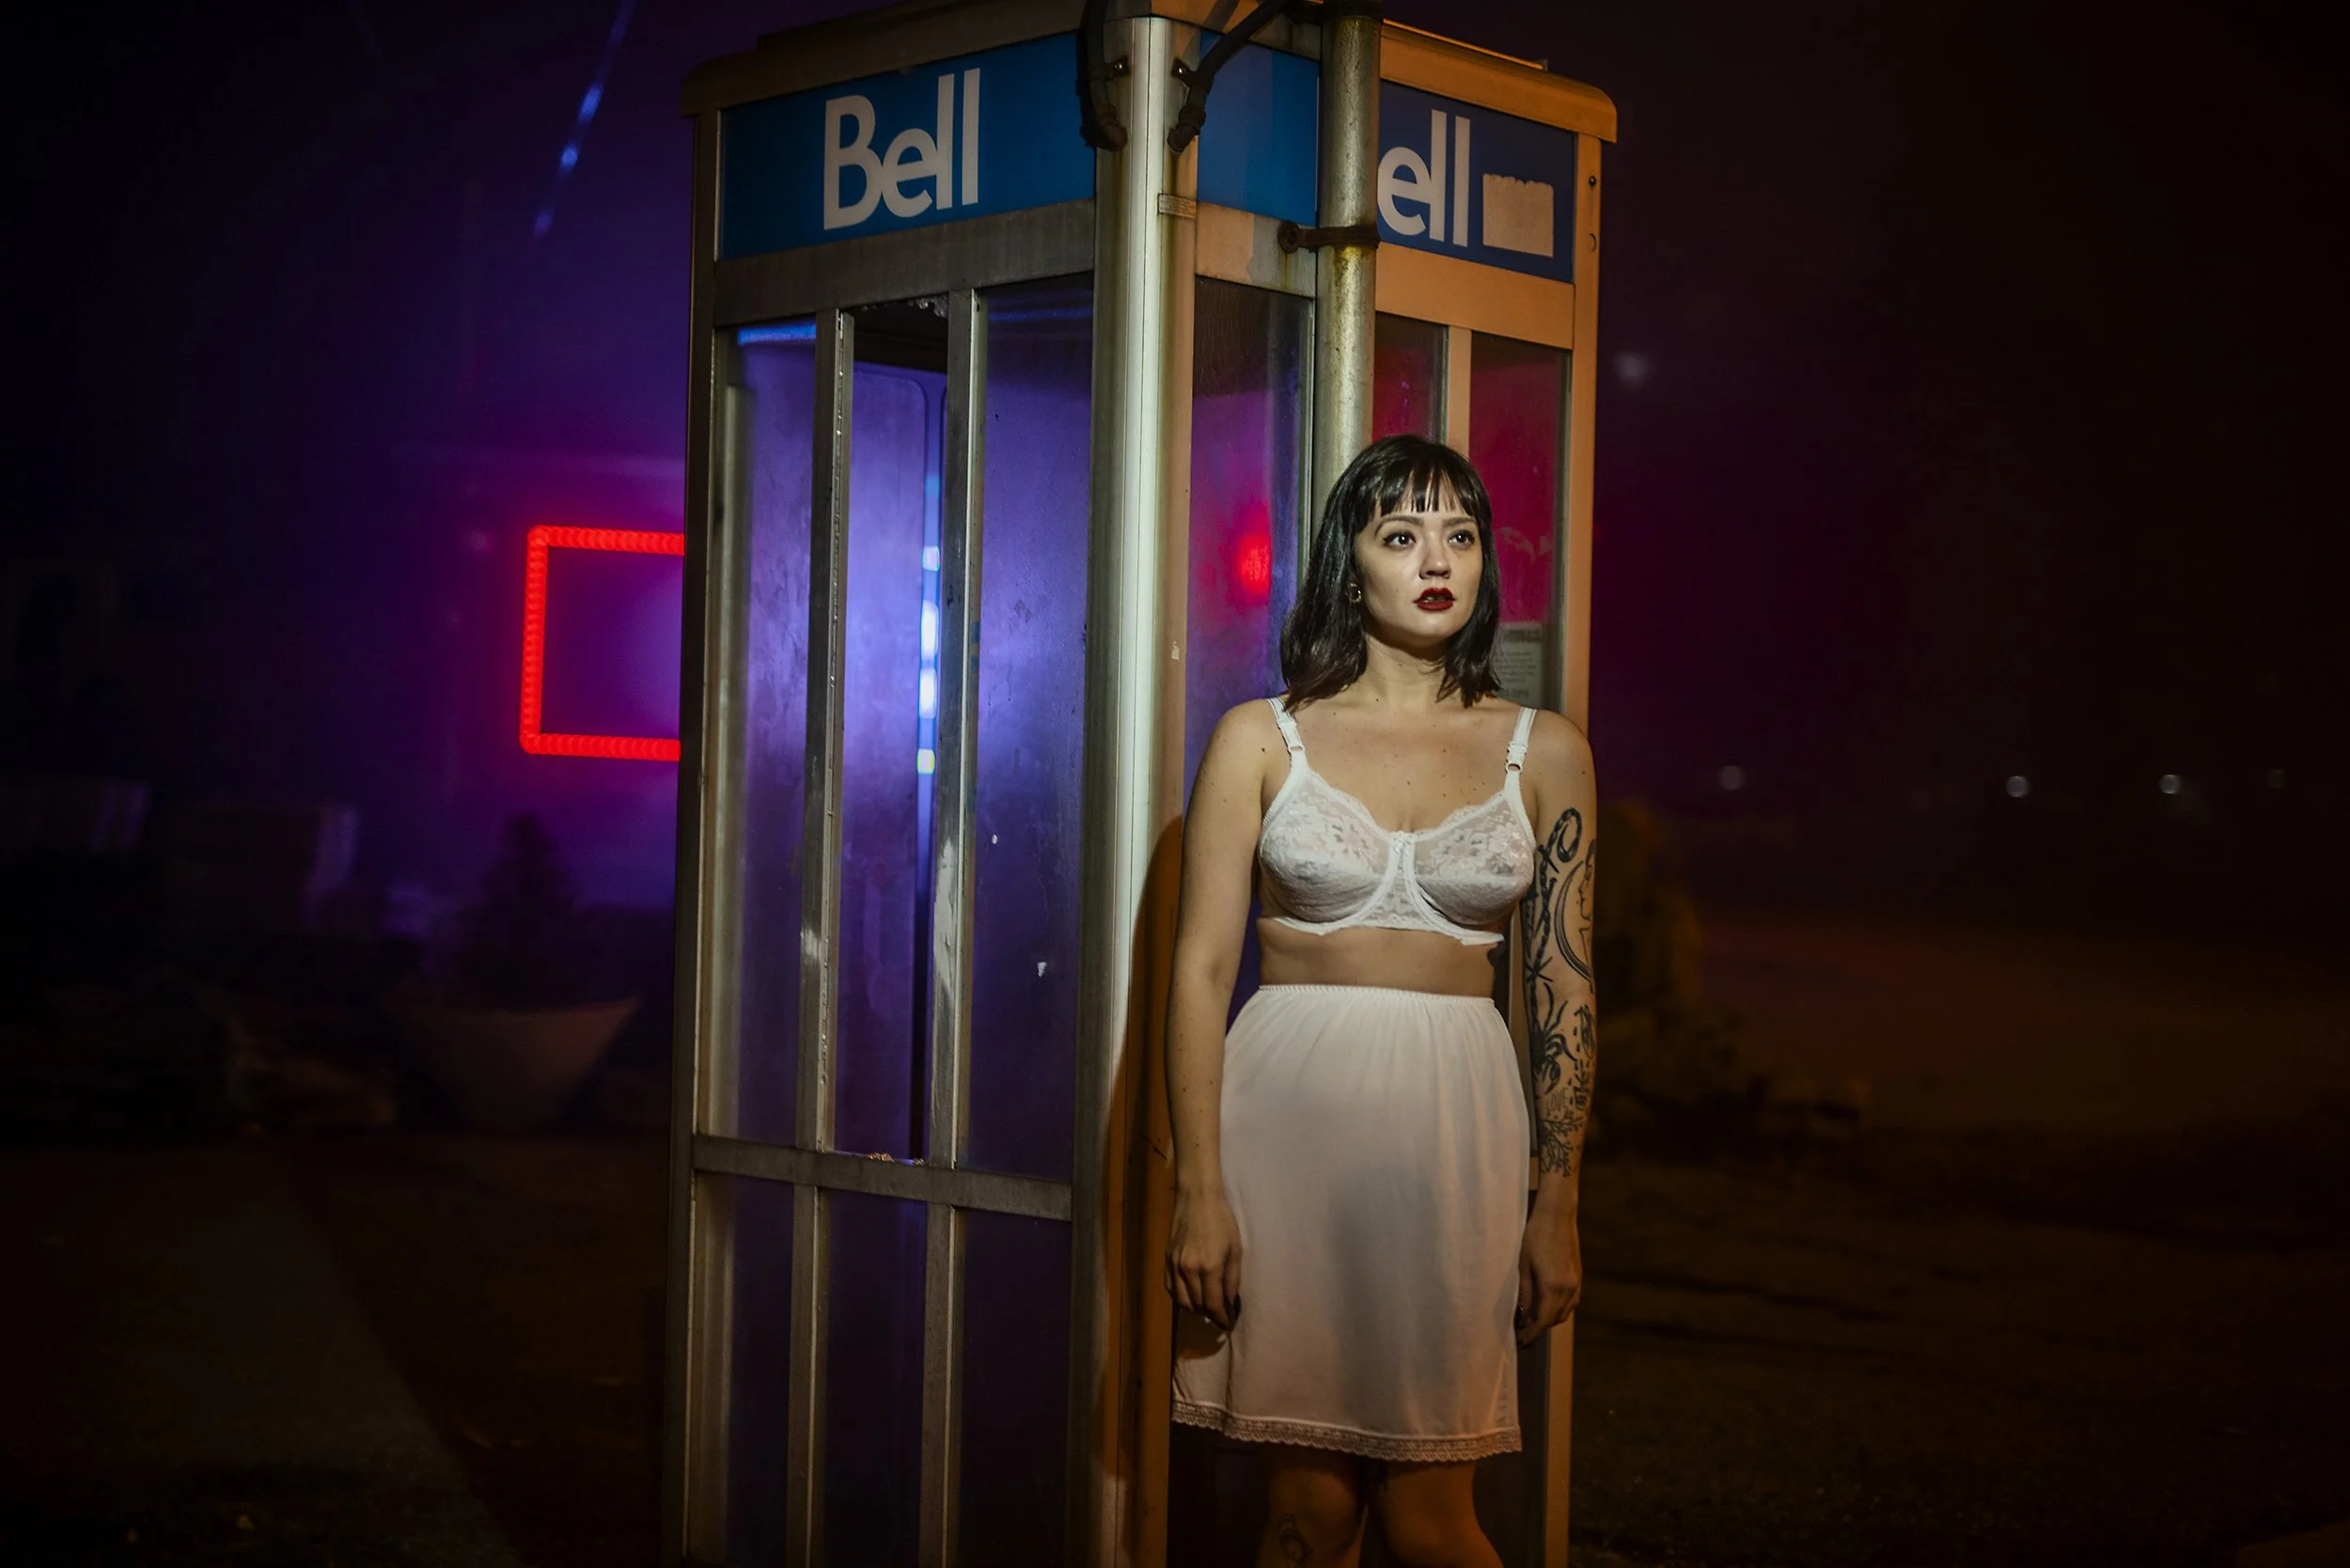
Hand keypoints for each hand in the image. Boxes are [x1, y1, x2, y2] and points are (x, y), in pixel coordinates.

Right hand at [1166, 1186, 1242, 1330]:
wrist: (1197, 1199)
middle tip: (1221, 1316)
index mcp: (1210, 1267)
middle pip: (1198, 1305)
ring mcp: (1175, 1265)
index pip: (1214, 1304)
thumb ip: (1232, 1278)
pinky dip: (1180, 1298)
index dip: (1222, 1318)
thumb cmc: (1222, 1221)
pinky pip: (1171, 1288)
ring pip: (1182, 1301)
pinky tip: (1190, 1297)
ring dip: (1195, 1309)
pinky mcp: (1167, 1260)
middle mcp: (1190, 1270)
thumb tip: (1231, 1301)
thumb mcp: (1235, 1249)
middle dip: (1211, 1315)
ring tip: (1207, 1309)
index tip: (1228, 1325)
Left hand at [1515, 1209, 1581, 1345]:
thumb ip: (1525, 1293)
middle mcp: (1568, 1289)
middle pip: (1554, 1319)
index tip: (1520, 1342)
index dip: (1531, 1333)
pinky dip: (1559, 1310)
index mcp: (1552, 1287)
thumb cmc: (1535, 1236)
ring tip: (1531, 1321)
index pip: (1542, 1321)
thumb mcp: (1523, 1265)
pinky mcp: (1578, 1277)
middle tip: (1522, 1333)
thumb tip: (1522, 1316)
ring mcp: (1576, 1283)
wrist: (1557, 1216)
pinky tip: (1546, 1306)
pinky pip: (1571, 1303)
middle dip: (1539, 1329)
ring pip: (1564, 1313)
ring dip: (1549, 1320)